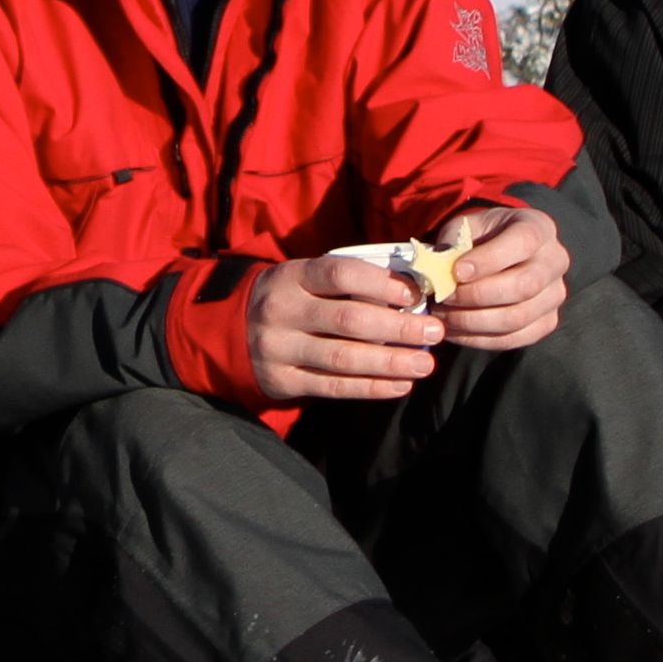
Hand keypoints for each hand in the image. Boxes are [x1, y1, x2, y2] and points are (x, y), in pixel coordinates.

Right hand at [248, 246, 446, 406]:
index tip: (415, 294)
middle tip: (434, 333)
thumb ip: (348, 284)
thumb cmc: (289, 299)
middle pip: (348, 320)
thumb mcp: (305, 278)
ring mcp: (280, 348)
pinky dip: (370, 387)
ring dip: (390, 362)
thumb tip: (410, 292)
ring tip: (424, 364)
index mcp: (293, 276)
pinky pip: (333, 387)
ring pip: (343, 358)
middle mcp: (283, 310)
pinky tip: (399, 385)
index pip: (340, 273)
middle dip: (398, 327)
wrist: (228, 330)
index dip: (381, 283)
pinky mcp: (282, 379)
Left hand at [423, 200, 567, 352]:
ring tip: (443, 315)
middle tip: (444, 297)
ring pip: (518, 317)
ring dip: (474, 321)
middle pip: (524, 286)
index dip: (489, 260)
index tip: (456, 272)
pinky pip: (514, 339)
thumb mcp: (465, 227)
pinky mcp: (546, 322)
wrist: (498, 253)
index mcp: (539, 228)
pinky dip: (479, 339)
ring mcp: (555, 295)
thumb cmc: (480, 238)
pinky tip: (454, 330)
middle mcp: (555, 261)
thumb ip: (452, 242)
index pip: (523, 242)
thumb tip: (437, 268)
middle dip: (478, 295)